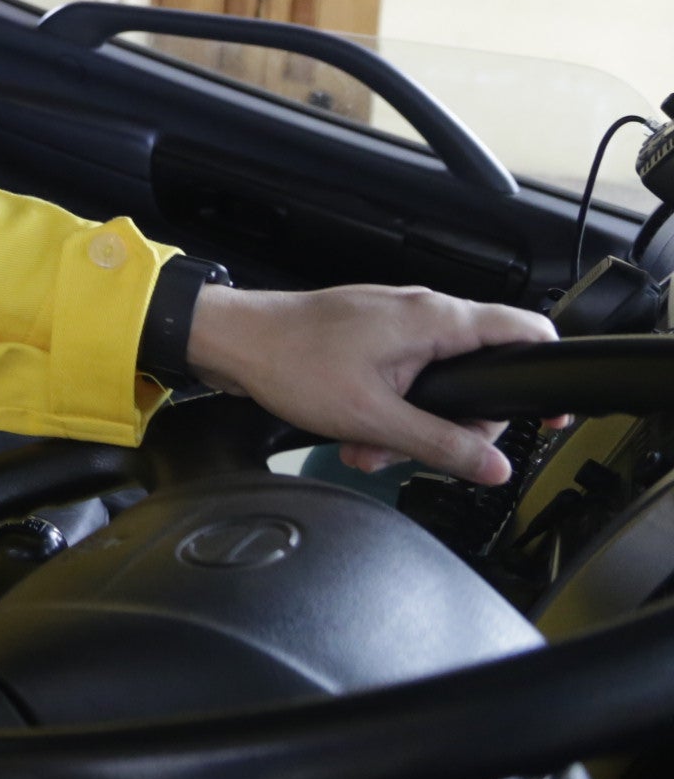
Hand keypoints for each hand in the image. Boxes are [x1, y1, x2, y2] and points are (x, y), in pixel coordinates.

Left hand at [185, 283, 556, 483]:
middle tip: (420, 451)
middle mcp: (419, 312)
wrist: (231, 340)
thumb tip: (493, 467)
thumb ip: (441, 444)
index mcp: (434, 319)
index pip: (524, 330)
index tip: (547, 415)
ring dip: (408, 426)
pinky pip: (401, 378)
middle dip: (450, 425)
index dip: (545, 372)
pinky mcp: (369, 337)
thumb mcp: (375, 417)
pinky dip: (386, 411)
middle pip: (477, 372)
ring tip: (369, 448)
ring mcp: (393, 323)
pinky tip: (356, 435)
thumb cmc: (290, 360)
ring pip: (433, 383)